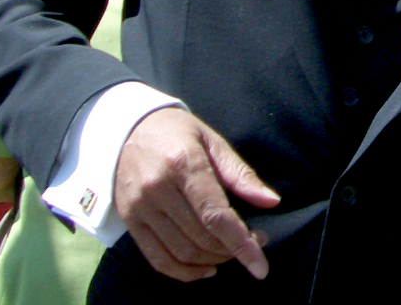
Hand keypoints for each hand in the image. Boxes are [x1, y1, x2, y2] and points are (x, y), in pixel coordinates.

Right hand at [114, 108, 280, 281]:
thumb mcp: (213, 142)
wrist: (128, 128)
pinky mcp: (130, 221)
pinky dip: (184, 272)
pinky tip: (206, 269)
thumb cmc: (178, 132)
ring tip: (232, 252)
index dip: (241, 243)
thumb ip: (241, 174)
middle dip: (233, 249)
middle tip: (255, 243)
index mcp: (184, 164)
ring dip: (213, 261)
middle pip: (201, 236)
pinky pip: (158, 258)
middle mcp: (158, 189)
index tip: (261, 266)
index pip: (216, 215)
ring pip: (181, 251)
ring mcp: (140, 208)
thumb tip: (272, 202)